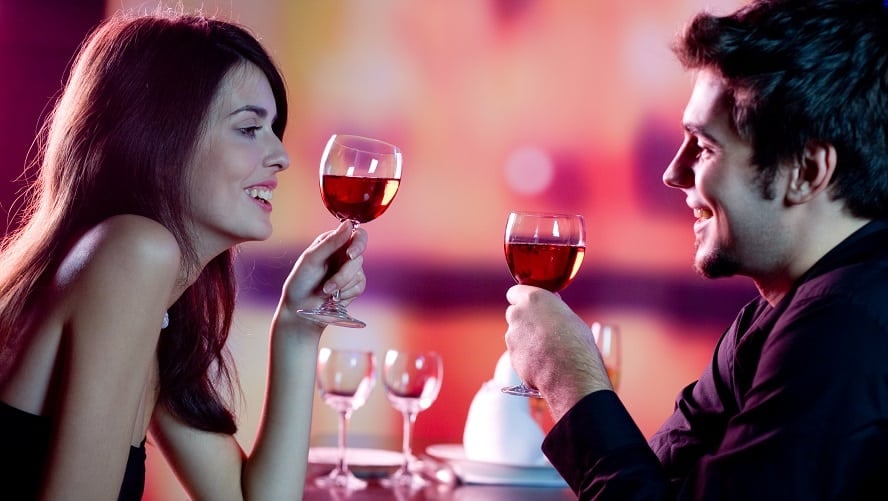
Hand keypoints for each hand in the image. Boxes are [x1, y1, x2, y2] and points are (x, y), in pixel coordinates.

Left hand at [278, 221, 367, 325]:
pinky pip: (359, 286)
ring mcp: (350, 270)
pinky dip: (345, 294)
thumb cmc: (300, 282)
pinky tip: (333, 297)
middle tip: (327, 286)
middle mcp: (344, 254)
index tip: (350, 254)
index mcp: (334, 242)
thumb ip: (331, 242)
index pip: (357, 235)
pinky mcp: (354, 286)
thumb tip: (349, 224)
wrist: (300, 308)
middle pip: (359, 257)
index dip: (358, 243)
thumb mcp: (312, 259)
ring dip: (340, 286)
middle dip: (343, 274)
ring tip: (324, 292)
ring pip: (359, 273)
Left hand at [504, 284, 610, 420]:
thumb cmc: (577, 343)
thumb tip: (551, 302)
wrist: (571, 374)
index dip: (522, 299)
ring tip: (547, 350)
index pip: (515, 292)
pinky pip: (518, 354)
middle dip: (524, 320)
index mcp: (532, 299)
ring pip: (515, 335)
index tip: (530, 305)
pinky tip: (544, 364)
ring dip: (526, 340)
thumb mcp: (570, 317)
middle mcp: (517, 314)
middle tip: (542, 329)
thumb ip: (553, 307)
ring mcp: (512, 337)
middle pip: (514, 313)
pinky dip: (526, 357)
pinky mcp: (512, 357)